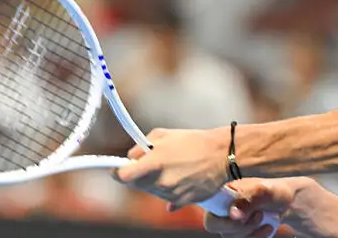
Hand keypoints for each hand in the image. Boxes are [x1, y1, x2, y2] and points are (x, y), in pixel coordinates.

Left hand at [115, 127, 229, 207]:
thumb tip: (130, 158)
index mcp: (156, 162)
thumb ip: (141, 146)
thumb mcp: (163, 134)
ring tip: (170, 167)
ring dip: (153, 181)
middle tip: (147, 163)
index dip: (117, 171)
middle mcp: (162, 182)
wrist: (222, 155)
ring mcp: (172, 194)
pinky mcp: (182, 202)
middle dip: (137, 175)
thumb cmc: (193, 142)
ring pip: (151, 192)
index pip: (124, 175)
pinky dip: (167, 189)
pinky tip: (178, 176)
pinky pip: (166, 199)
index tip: (116, 168)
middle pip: (136, 185)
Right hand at [203, 178, 322, 237]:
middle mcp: (221, 208)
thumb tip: (232, 214)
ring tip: (264, 219)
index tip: (239, 215)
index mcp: (222, 193)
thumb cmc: (273, 190)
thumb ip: (247, 199)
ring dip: (249, 232)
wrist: (287, 202)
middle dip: (237, 226)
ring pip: (229, 236)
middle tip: (257, 215)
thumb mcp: (263, 190)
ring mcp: (229, 222)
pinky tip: (267, 229)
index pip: (206, 206)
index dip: (219, 215)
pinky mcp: (239, 233)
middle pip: (214, 225)